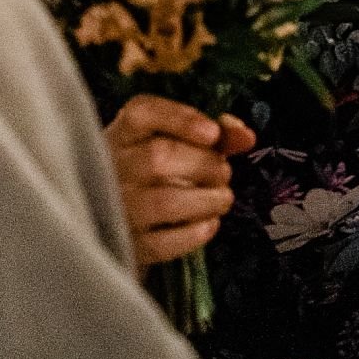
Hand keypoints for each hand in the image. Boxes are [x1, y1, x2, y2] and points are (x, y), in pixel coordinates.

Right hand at [105, 94, 255, 268]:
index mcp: (124, 132)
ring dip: (207, 200)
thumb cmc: (154, 173)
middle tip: (223, 172)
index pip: (143, 113)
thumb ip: (214, 135)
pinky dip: (195, 233)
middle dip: (206, 165)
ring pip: (165, 201)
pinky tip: (209, 222)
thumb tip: (246, 136)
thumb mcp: (175, 143)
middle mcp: (112, 166)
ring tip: (222, 197)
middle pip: (159, 157)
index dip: (181, 119)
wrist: (116, 216)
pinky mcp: (128, 244)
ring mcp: (117, 207)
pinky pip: (163, 242)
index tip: (213, 132)